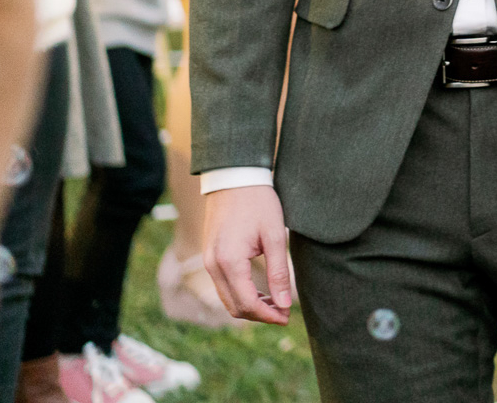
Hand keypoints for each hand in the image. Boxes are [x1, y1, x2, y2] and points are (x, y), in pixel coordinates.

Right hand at [203, 185, 291, 323]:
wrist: (235, 178)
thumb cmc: (259, 202)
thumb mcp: (274, 236)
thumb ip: (279, 272)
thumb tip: (286, 304)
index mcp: (229, 261)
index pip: (247, 303)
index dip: (268, 315)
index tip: (288, 317)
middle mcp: (213, 266)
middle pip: (234, 306)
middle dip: (260, 315)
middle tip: (286, 313)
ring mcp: (208, 262)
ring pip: (228, 298)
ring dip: (251, 306)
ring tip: (277, 304)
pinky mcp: (210, 257)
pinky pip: (224, 286)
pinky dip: (241, 294)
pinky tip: (261, 291)